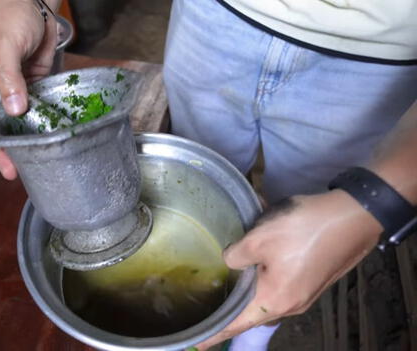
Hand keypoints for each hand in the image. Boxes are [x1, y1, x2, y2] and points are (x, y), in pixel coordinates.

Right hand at [0, 0, 57, 179]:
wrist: (39, 4)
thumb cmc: (11, 16)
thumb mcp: (5, 44)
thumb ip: (7, 75)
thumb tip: (13, 108)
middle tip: (11, 170)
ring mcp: (12, 90)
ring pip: (12, 122)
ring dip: (19, 141)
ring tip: (29, 164)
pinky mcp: (32, 89)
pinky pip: (33, 111)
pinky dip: (37, 126)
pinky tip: (44, 142)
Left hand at [196, 190, 382, 349]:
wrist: (354, 215)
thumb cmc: (304, 230)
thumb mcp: (259, 239)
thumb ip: (236, 256)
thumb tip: (229, 262)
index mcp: (274, 301)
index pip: (237, 324)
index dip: (216, 334)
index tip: (197, 344)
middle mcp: (290, 305)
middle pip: (252, 313)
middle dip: (230, 312)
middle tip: (206, 309)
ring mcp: (304, 293)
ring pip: (266, 297)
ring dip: (247, 292)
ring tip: (226, 289)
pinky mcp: (312, 279)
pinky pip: (280, 285)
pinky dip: (263, 279)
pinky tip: (253, 267)